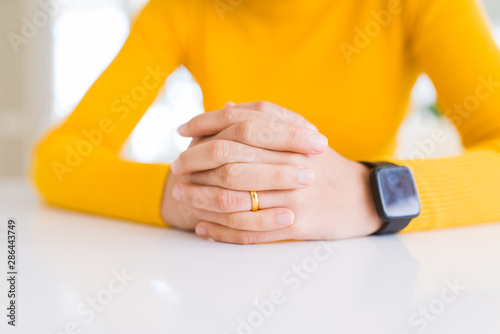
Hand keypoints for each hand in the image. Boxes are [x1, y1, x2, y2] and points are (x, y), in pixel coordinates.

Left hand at [164, 101, 383, 242]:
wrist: (364, 197)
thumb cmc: (325, 165)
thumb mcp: (302, 135)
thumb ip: (267, 120)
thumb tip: (224, 108)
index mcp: (292, 138)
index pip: (239, 123)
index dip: (205, 124)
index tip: (182, 130)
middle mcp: (291, 164)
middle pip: (230, 161)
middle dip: (195, 164)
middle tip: (176, 169)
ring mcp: (293, 197)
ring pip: (235, 199)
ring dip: (201, 199)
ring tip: (182, 198)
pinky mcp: (297, 225)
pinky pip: (251, 231)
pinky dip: (222, 231)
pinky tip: (204, 228)